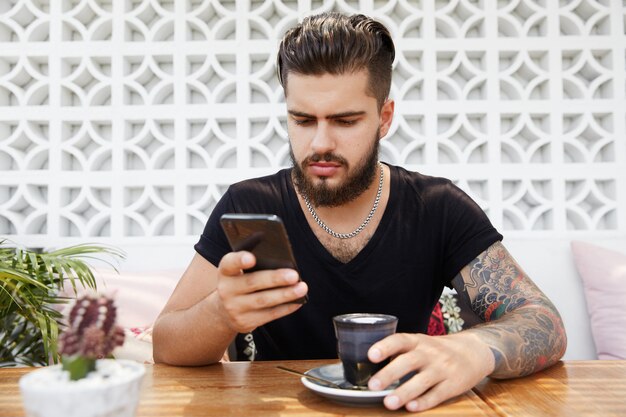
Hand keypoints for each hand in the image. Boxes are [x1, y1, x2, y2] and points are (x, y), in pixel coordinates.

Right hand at [215, 251, 307, 332]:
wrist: (225, 311)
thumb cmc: (240, 283)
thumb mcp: (239, 272)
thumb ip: (256, 265)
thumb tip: (285, 263)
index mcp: (226, 272)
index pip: (229, 263)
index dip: (240, 260)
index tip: (252, 258)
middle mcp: (226, 290)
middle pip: (252, 283)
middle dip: (275, 279)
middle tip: (294, 275)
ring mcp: (235, 308)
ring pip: (263, 301)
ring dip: (285, 294)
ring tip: (302, 288)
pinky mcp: (245, 322)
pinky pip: (269, 315)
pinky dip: (285, 308)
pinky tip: (297, 301)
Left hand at [367, 332, 494, 411]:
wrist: (473, 352)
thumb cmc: (436, 350)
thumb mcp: (420, 343)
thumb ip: (399, 352)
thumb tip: (367, 366)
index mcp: (417, 341)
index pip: (399, 340)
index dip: (385, 347)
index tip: (370, 355)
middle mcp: (429, 353)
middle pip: (408, 362)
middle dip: (390, 373)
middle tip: (372, 386)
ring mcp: (442, 369)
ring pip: (422, 381)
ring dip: (404, 392)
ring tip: (388, 403)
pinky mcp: (453, 385)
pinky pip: (437, 394)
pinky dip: (424, 401)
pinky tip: (411, 407)